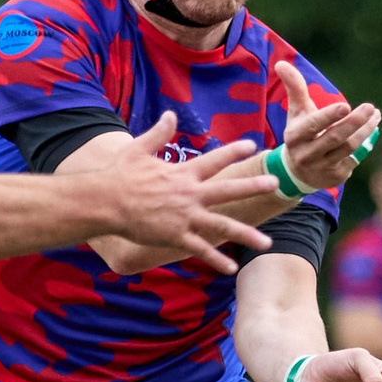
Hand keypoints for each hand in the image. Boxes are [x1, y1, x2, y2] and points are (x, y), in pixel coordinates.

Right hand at [100, 114, 279, 274]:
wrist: (105, 202)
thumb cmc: (119, 175)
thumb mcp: (138, 149)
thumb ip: (159, 133)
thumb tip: (171, 114)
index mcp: (183, 173)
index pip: (215, 160)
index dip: (234, 151)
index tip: (253, 145)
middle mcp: (190, 194)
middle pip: (228, 189)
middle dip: (253, 185)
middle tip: (275, 183)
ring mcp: (185, 216)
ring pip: (222, 225)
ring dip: (246, 234)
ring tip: (267, 243)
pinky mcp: (176, 236)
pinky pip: (201, 249)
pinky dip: (216, 259)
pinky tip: (232, 268)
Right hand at [272, 60, 380, 195]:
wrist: (296, 172)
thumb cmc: (300, 133)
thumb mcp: (296, 112)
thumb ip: (294, 87)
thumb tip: (281, 63)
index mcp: (295, 136)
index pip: (313, 125)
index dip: (329, 116)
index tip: (345, 106)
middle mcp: (306, 154)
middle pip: (336, 138)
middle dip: (355, 123)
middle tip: (370, 108)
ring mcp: (321, 167)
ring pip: (349, 148)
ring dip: (365, 131)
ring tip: (375, 116)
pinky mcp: (335, 177)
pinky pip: (355, 158)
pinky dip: (365, 144)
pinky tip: (371, 131)